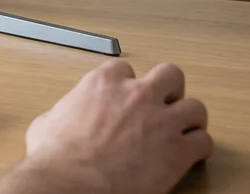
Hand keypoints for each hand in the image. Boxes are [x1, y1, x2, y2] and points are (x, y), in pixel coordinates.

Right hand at [19, 61, 211, 193]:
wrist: (70, 183)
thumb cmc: (56, 157)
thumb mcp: (46, 122)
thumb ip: (63, 112)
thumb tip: (57, 121)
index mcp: (104, 83)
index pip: (126, 68)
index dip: (129, 84)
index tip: (128, 97)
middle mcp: (137, 94)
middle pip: (170, 75)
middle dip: (170, 90)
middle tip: (164, 106)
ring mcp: (161, 121)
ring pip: (196, 107)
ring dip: (191, 119)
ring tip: (184, 131)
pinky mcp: (178, 150)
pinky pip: (204, 141)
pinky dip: (200, 148)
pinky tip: (191, 156)